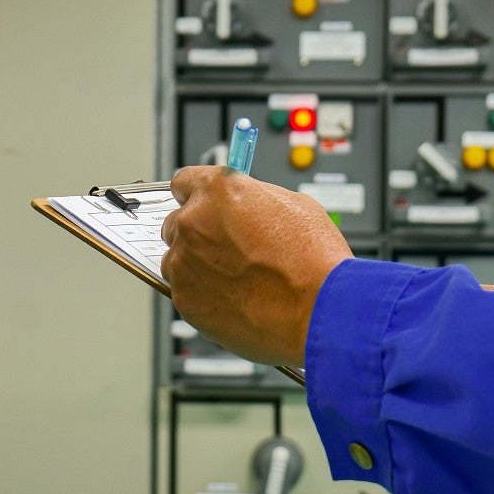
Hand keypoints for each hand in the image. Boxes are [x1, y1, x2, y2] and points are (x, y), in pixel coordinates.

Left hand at [160, 166, 352, 366]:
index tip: (202, 204)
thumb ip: (253, 201)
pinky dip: (202, 295)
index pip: (185, 182)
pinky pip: (185, 292)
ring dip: (197, 266)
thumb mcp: (292, 205)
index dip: (198, 195)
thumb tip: (246, 206)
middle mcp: (193, 225)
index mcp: (217, 191)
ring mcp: (184, 265)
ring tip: (235, 279)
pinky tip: (234, 299)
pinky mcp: (186, 301)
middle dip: (198, 233)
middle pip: (177, 223)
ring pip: (176, 260)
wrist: (317, 310)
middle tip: (227, 248)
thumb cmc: (313, 261)